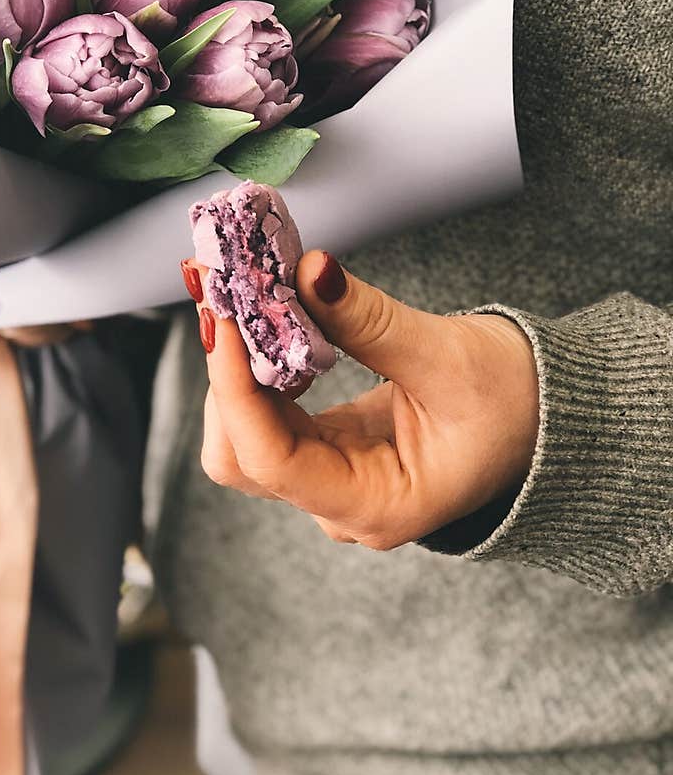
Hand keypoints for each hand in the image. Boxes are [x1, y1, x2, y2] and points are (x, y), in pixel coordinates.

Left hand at [183, 252, 539, 548]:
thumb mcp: (448, 357)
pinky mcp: (329, 447)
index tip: (222, 319)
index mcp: (376, 503)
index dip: (234, 389)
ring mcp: (331, 479)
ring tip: (245, 300)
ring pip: (247, 434)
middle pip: (241, 454)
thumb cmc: (519, 403)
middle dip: (227, 378)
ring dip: (237, 368)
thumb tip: (306, 271)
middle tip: (227, 297)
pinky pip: (271, 413)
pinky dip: (258, 367)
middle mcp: (341, 503)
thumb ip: (370, 320)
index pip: (270, 459)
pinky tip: (270, 322)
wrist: (553, 418)